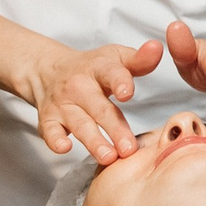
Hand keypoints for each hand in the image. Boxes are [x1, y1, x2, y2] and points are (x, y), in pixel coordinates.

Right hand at [23, 40, 163, 163]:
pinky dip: (55, 140)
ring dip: (93, 142)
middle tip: (129, 148)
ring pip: (80, 124)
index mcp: (99, 68)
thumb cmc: (93, 68)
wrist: (49, 71)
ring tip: (109, 157)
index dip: (120, 82)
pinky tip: (64, 148)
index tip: (127, 94)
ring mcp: (63, 104)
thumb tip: (156, 48)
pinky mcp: (48, 119)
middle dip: (115, 129)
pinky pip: (49, 131)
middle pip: (99, 108)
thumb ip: (140, 59)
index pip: (110, 73)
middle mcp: (79, 86)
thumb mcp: (117, 58)